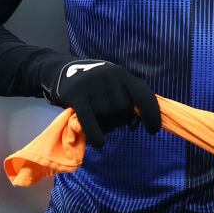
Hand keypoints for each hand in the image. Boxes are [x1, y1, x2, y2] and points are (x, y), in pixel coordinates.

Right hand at [42, 59, 160, 147]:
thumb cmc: (93, 84)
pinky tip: (99, 143)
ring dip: (104, 124)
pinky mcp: (76, 95)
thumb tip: (134, 124)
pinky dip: (95, 133)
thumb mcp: (113, 84)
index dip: (152, 115)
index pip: (144, 96)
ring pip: (107, 116)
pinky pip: (89, 119)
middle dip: (118, 119)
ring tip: (95, 117)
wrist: (61, 70)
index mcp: (123, 74)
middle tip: (106, 117)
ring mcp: (92, 84)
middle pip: (124, 110)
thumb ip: (127, 99)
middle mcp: (110, 76)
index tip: (152, 130)